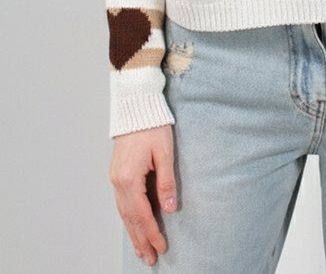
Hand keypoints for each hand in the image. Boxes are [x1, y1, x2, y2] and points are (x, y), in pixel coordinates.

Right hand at [110, 125, 175, 266]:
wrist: (135, 107)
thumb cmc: (152, 126)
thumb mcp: (165, 153)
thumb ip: (166, 182)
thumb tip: (169, 208)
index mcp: (130, 177)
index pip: (142, 214)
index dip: (152, 232)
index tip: (161, 247)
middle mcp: (118, 181)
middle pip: (130, 218)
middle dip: (141, 240)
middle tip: (150, 259)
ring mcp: (115, 178)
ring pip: (123, 213)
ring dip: (133, 233)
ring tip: (141, 250)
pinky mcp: (116, 174)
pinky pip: (121, 203)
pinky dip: (127, 218)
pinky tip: (132, 226)